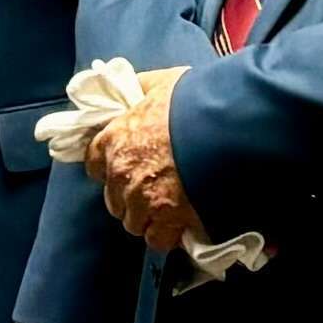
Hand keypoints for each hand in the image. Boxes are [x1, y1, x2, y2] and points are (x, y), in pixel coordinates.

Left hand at [86, 65, 194, 250]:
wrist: (228, 126)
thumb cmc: (195, 101)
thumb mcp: (163, 82)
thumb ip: (140, 88)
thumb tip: (130, 89)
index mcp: (114, 141)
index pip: (93, 163)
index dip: (111, 166)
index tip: (128, 166)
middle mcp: (121, 174)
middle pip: (114, 199)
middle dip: (131, 197)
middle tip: (156, 189)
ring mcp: (143, 200)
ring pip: (134, 222)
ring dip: (150, 218)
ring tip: (172, 210)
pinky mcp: (169, 220)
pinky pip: (159, 239)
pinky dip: (169, 235)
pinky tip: (183, 225)